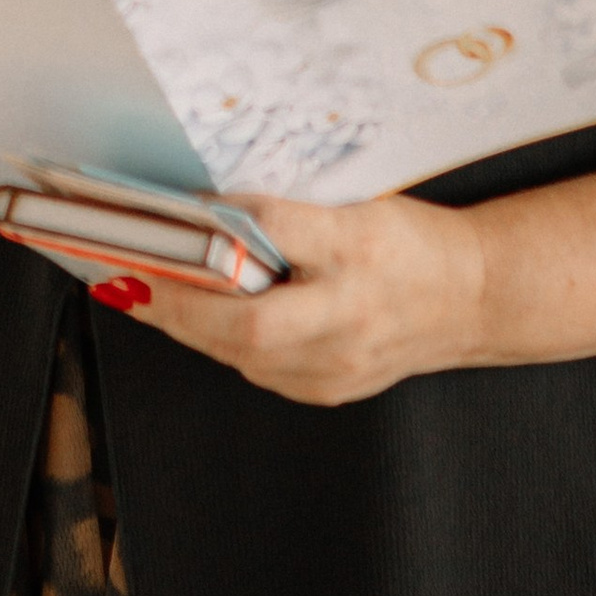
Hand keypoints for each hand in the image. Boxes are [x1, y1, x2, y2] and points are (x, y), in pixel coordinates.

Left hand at [96, 191, 487, 405]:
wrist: (474, 298)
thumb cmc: (412, 243)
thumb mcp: (358, 205)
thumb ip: (289, 212)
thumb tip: (208, 209)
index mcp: (361, 248)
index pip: (278, 232)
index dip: (219, 225)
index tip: (171, 213)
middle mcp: (351, 313)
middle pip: (247, 322)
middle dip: (175, 302)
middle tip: (121, 275)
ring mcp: (341, 363)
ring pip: (242, 355)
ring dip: (183, 324)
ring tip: (138, 293)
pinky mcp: (329, 390)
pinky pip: (258, 370)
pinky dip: (219, 343)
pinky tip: (189, 319)